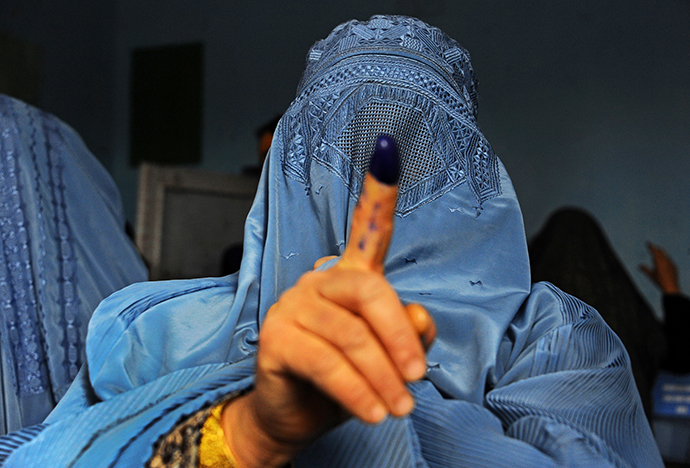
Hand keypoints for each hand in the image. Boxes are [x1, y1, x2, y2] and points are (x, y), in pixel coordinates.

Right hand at [221, 171, 434, 466]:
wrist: (295, 415)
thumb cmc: (346, 379)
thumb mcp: (387, 358)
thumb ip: (408, 332)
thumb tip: (418, 317)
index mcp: (349, 278)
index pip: (367, 229)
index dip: (378, 191)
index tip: (387, 149)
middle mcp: (318, 282)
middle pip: (369, 290)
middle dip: (400, 336)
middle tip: (418, 376)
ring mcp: (293, 307)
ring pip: (351, 335)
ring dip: (383, 377)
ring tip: (401, 406)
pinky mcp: (276, 339)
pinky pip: (327, 363)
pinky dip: (358, 392)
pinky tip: (374, 412)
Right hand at [639, 243, 679, 293]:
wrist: (671, 287)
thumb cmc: (660, 281)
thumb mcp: (651, 275)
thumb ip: (645, 269)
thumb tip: (639, 265)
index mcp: (659, 262)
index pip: (655, 251)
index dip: (651, 247)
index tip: (648, 243)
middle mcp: (666, 261)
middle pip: (661, 251)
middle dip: (656, 248)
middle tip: (652, 246)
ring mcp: (671, 263)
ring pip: (665, 255)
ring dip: (661, 253)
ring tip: (657, 252)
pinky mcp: (674, 266)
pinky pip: (669, 260)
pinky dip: (665, 258)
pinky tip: (664, 260)